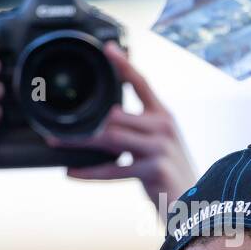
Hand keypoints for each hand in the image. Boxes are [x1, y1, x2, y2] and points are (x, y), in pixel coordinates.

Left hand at [62, 44, 195, 217]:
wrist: (194, 201)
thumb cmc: (170, 172)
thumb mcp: (159, 143)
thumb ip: (138, 128)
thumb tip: (108, 118)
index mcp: (163, 116)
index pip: (142, 83)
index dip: (124, 64)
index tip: (107, 48)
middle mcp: (162, 127)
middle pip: (115, 115)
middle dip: (85, 121)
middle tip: (57, 121)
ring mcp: (159, 147)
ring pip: (110, 139)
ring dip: (79, 142)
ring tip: (56, 141)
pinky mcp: (154, 168)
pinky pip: (113, 169)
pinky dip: (90, 172)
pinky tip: (72, 172)